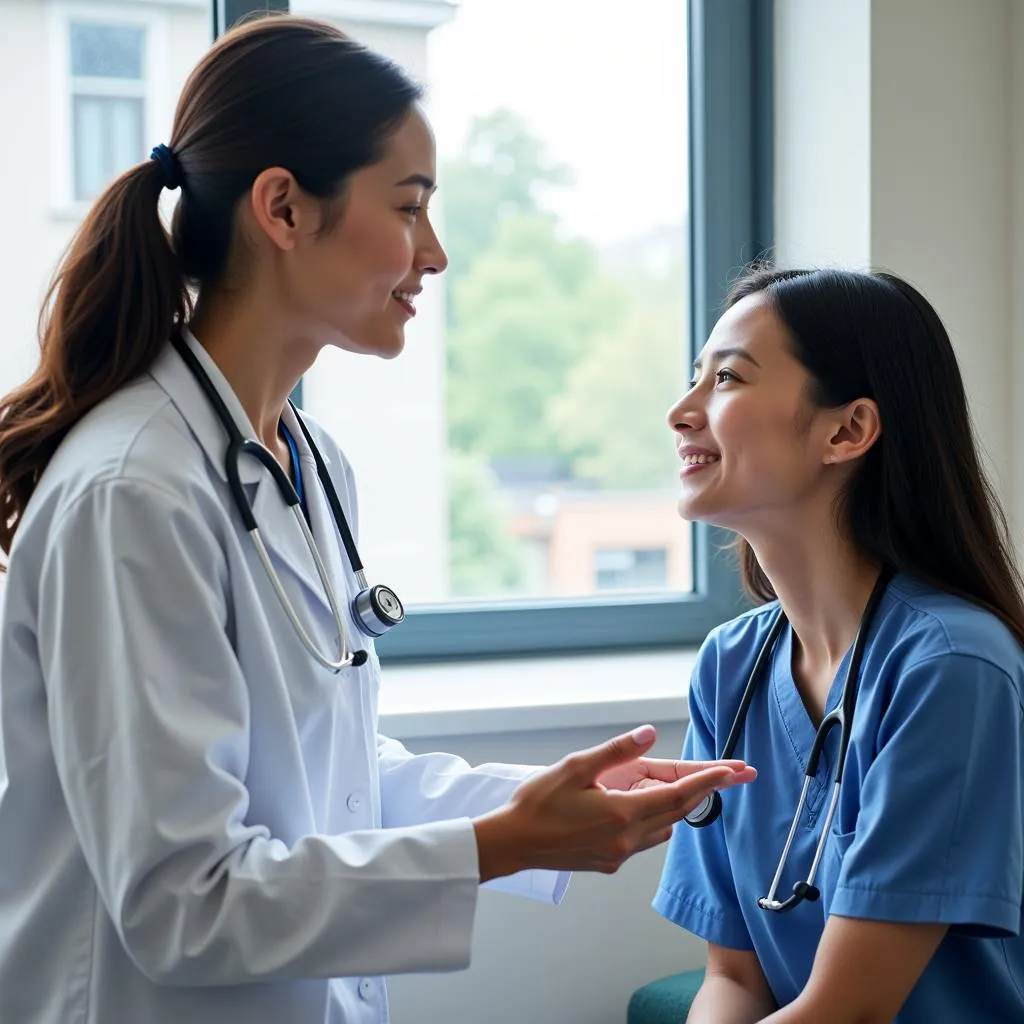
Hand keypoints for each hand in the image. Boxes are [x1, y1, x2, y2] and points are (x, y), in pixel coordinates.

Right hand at [472, 725, 754, 880]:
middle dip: (709, 790)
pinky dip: (655, 819)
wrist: (512, 843)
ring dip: (679, 805)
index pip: (678, 793)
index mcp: (622, 812)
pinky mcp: (609, 862)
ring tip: (691, 784)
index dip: (709, 780)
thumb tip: (648, 734)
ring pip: (664, 826)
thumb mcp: (576, 766)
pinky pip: (644, 839)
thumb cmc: (538, 803)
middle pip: (680, 810)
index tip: (735, 770)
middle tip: (738, 774)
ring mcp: (619, 854)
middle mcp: (627, 838)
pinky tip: (646, 806)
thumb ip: (616, 751)